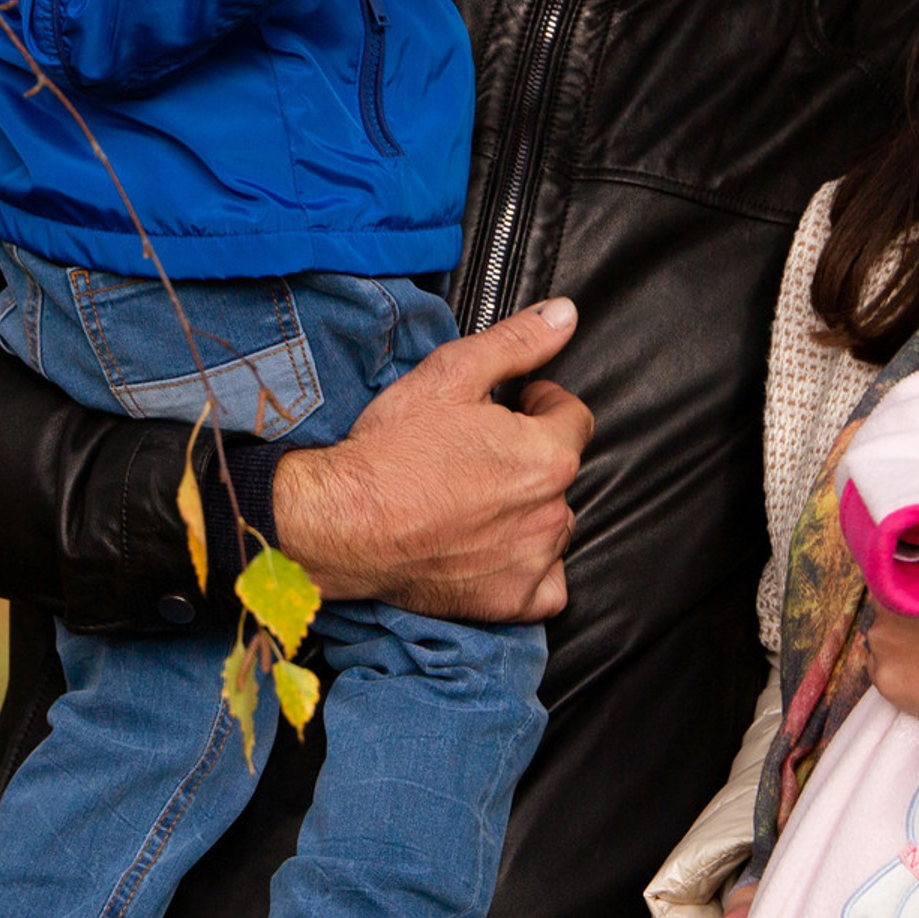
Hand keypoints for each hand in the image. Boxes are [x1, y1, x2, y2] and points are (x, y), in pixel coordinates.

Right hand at [268, 298, 591, 623]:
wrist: (344, 522)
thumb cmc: (392, 450)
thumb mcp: (452, 375)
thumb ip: (517, 344)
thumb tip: (565, 315)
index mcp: (546, 455)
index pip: (574, 418)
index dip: (544, 403)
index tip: (518, 403)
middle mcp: (551, 511)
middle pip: (562, 473)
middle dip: (532, 457)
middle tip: (482, 451)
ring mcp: (533, 561)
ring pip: (554, 526)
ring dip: (531, 510)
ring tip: (479, 498)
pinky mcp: (510, 602)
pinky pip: (548, 585)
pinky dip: (531, 568)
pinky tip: (497, 551)